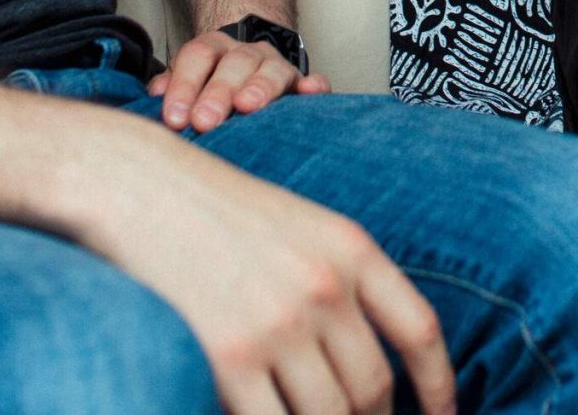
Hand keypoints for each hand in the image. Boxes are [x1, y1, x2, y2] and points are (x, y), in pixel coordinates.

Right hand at [87, 133, 454, 414]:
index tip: (443, 414)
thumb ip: (342, 278)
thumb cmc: (211, 207)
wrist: (134, 185)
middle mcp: (324, 287)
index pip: (418, 331)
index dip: (439, 385)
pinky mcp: (229, 358)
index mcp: (350, 248)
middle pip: (373, 387)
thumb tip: (365, 352)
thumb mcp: (299, 224)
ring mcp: (278, 324)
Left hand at [148, 28, 331, 131]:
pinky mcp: (301, 83)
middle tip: (205, 121)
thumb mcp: (187, 81)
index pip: (197, 57)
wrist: (248, 65)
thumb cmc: (210, 85)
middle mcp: (245, 53)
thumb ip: (171, 87)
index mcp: (213, 49)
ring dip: (260, 87)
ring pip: (270, 70)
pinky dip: (313, 86)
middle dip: (219, 92)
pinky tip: (310, 92)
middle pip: (233, 64)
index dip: (184, 86)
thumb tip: (153, 96)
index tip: (174, 119)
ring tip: (248, 105)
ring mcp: (275, 66)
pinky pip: (313, 81)